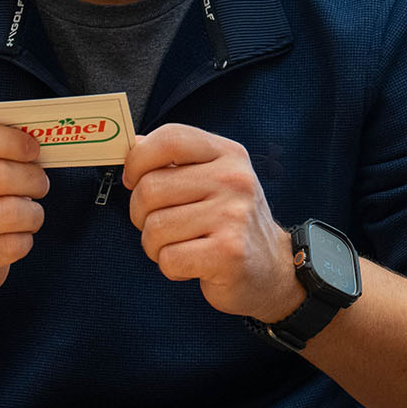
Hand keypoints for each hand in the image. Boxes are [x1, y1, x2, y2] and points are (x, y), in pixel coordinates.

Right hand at [0, 118, 50, 300]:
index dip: (8, 140)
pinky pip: (11, 245)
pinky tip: (16, 238)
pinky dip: (24, 240)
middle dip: (33, 179)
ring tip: (30, 214)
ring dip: (33, 213)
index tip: (33, 149)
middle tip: (40, 184)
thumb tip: (36, 139)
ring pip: (10, 212)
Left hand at [122, 124, 302, 321]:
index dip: (138, 160)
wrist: (274, 267)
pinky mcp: (228, 254)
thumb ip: (174, 161)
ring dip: (156, 246)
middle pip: (150, 188)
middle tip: (162, 225)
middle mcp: (234, 179)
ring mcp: (233, 216)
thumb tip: (132, 144)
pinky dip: (172, 268)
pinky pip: (168, 259)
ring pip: (155, 228)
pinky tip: (193, 265)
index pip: (169, 139)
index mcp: (228, 154)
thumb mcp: (212, 179)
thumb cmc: (230, 222)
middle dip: (141, 214)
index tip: (134, 180)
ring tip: (182, 246)